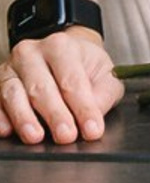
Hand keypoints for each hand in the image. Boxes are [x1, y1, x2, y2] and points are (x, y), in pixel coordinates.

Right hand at [2, 27, 120, 146]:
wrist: (62, 54)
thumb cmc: (83, 65)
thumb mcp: (105, 74)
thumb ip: (103, 95)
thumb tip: (93, 117)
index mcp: (61, 46)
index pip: (72, 80)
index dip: (83, 107)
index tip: (92, 129)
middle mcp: (31, 54)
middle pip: (41, 88)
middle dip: (55, 115)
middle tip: (66, 136)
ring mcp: (9, 69)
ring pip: (13, 94)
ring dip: (24, 118)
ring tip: (36, 136)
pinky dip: (0, 117)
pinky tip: (7, 130)